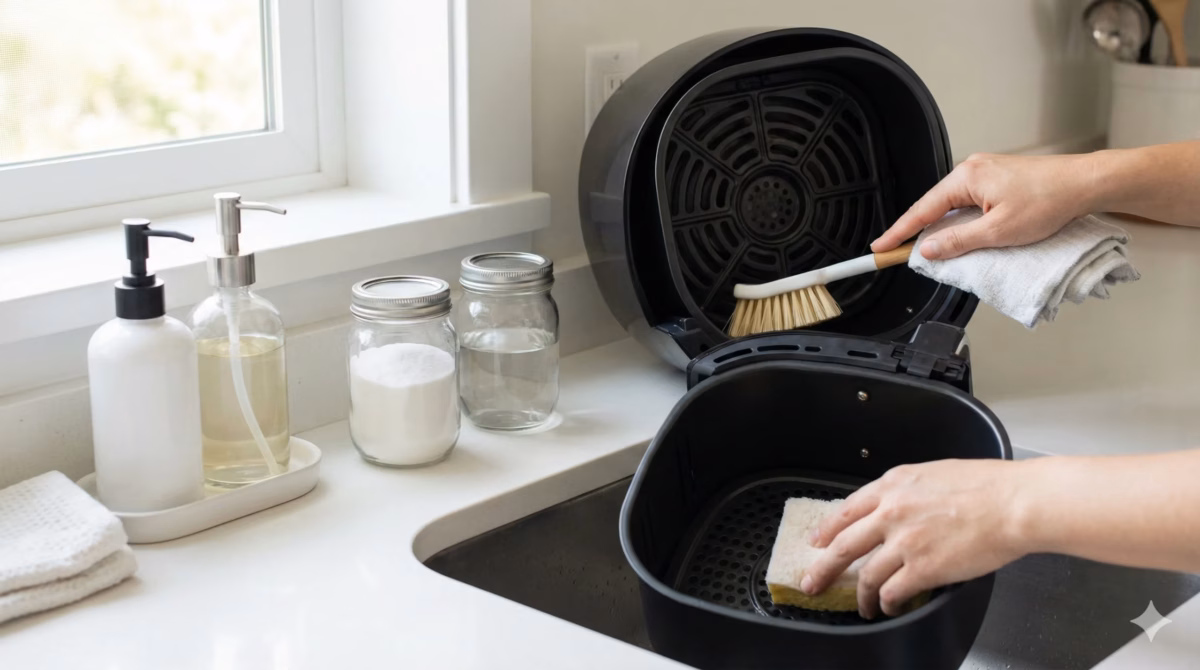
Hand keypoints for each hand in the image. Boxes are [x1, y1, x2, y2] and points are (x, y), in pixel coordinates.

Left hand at [801, 459, 1028, 618]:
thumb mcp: (933, 474)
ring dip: (860, 595)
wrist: (1014, 503)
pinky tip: (888, 607)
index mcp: (893, 485)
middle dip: (822, 568)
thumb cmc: (987, 486)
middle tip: (811, 582)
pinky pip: (891, 592)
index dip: (827, 530)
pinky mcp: (922, 569)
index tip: (816, 542)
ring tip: (861, 606)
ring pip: (865, 575)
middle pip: (843, 546)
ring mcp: (904, 542)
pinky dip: (885, 603)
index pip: (846, 510)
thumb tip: (894, 507)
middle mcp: (891, 512)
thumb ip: (907, 491)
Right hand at [871, 153, 1098, 259]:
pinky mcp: (999, 178)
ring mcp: (986, 172)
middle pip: (935, 206)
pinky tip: (964, 234)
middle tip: (902, 254)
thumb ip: (958, 241)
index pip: (922, 210)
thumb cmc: (1049, 200)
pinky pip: (969, 202)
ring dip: (945, 227)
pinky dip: (962, 220)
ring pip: (953, 206)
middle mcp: (972, 169)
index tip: (880, 248)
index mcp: (966, 177)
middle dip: (920, 231)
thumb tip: (928, 249)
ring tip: (936, 250)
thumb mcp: (999, 231)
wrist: (1086, 183)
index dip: (899, 232)